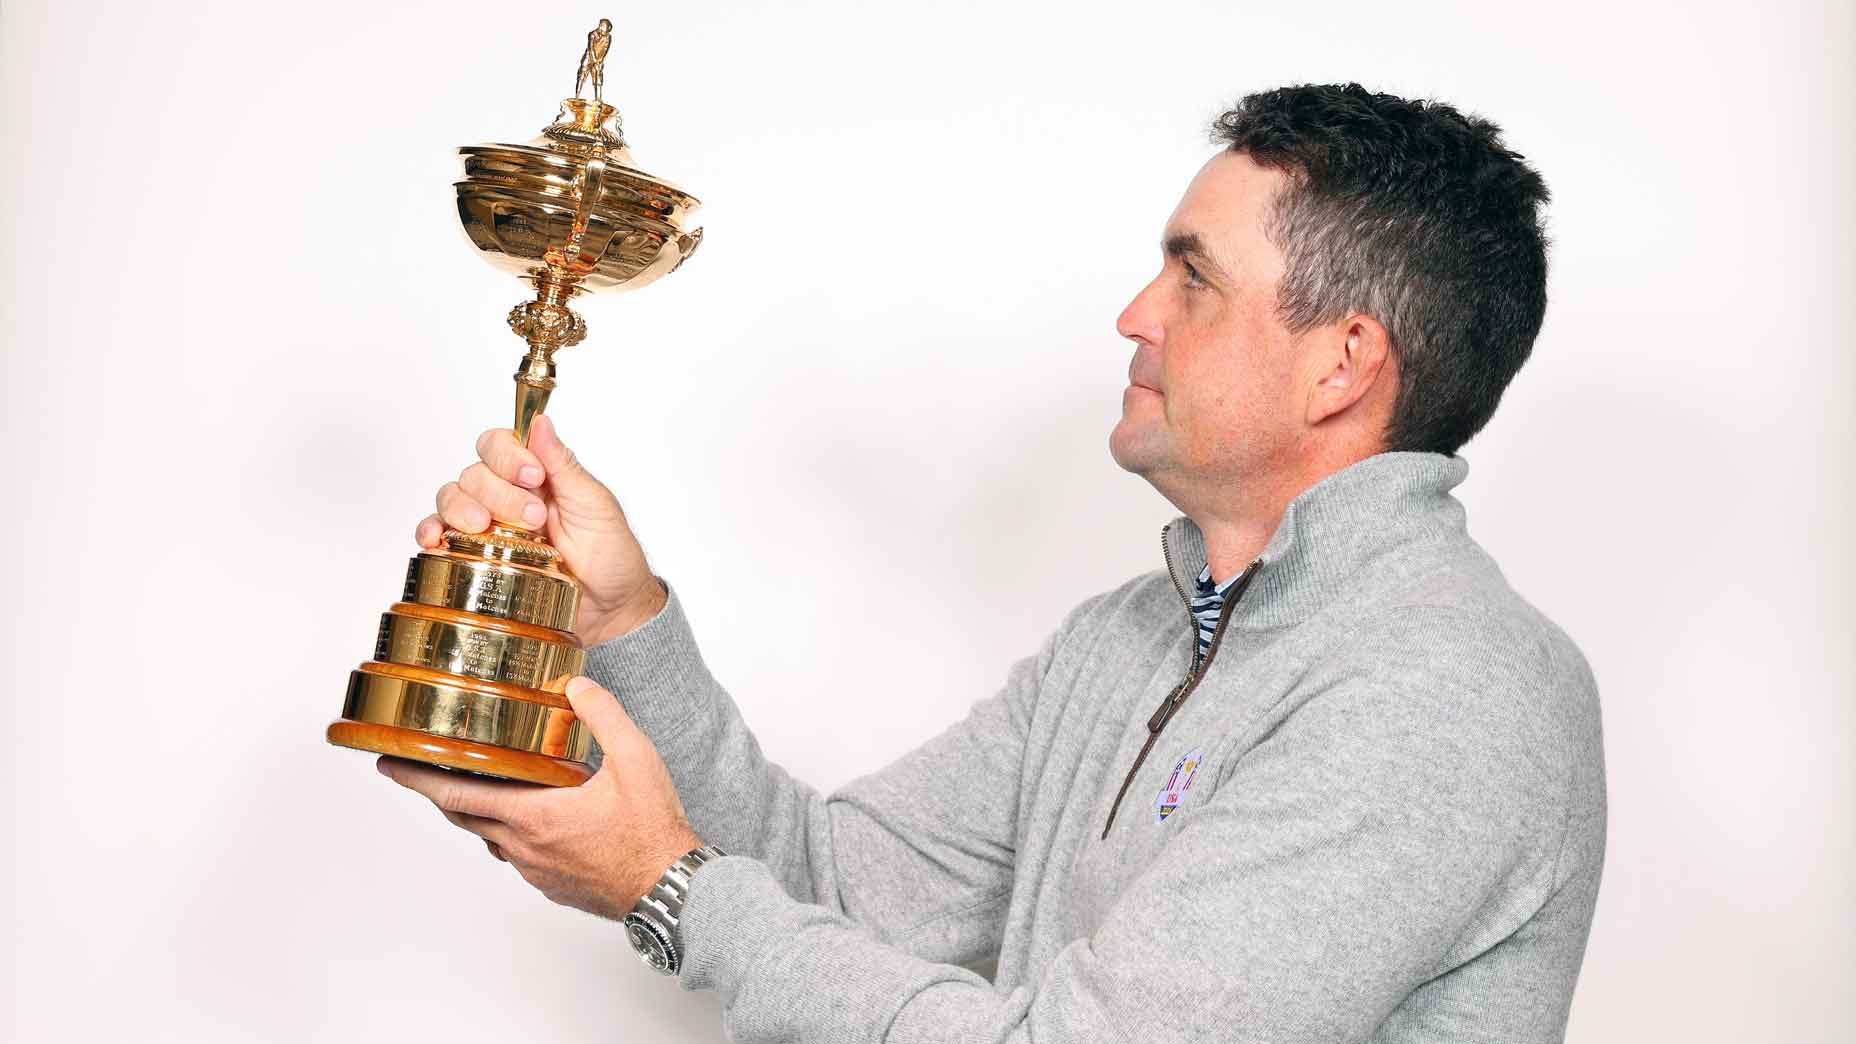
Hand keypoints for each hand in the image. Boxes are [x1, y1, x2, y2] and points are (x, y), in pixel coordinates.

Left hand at [377, 676, 704, 920]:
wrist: (668, 887)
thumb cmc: (653, 831)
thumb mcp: (636, 759)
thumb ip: (603, 715)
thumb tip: (576, 684)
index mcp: (534, 815)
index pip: (458, 796)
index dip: (418, 778)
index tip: (389, 764)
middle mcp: (524, 847)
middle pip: (463, 818)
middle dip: (436, 790)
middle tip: (415, 767)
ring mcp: (534, 870)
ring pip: (489, 837)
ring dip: (476, 812)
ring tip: (477, 785)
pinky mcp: (550, 885)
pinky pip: (515, 855)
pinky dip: (507, 832)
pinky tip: (528, 816)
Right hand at [415, 414, 666, 644]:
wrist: (612, 610)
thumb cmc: (611, 556)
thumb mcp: (595, 505)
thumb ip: (563, 464)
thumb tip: (540, 422)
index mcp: (536, 476)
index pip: (501, 445)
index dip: (508, 455)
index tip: (533, 476)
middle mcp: (507, 497)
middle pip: (474, 473)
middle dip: (498, 492)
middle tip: (533, 519)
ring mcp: (489, 527)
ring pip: (451, 498)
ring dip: (462, 509)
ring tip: (484, 527)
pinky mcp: (475, 559)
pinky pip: (439, 536)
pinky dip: (431, 532)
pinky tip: (437, 539)